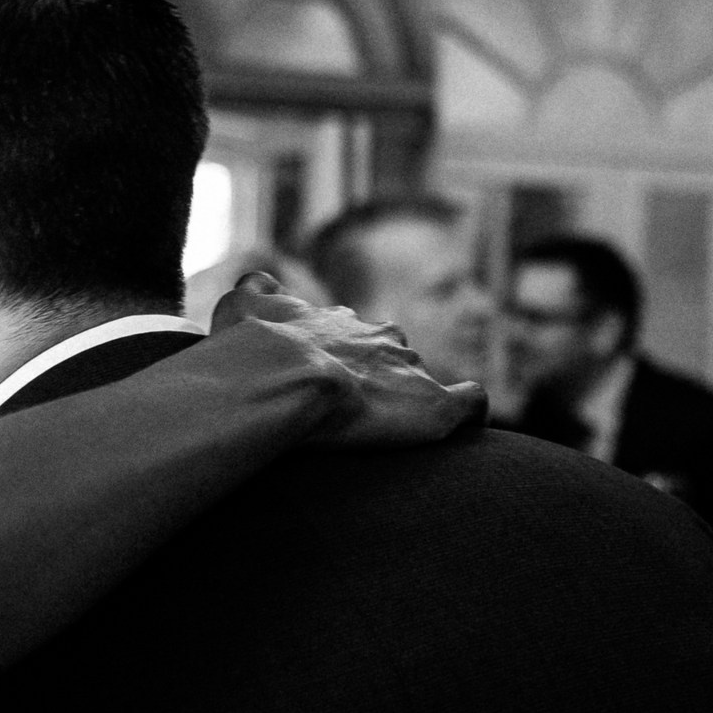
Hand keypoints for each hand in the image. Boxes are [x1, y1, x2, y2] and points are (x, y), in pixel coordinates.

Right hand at [211, 273, 486, 447]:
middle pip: (390, 353)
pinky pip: (470, 404)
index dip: (340, 358)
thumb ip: (254, 291)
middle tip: (355, 412)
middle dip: (379, 377)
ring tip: (392, 432)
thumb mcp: (242, 305)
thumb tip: (254, 280)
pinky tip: (459, 428)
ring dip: (411, 400)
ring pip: (421, 379)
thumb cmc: (255, 350)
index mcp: (339, 322)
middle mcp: (381, 338)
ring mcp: (411, 370)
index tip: (327, 382)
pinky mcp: (435, 407)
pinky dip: (468, 413)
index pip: (350, 333)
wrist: (283, 376)